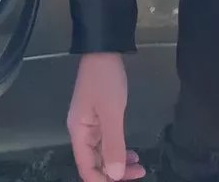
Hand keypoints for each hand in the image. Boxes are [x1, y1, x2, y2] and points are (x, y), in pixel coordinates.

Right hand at [67, 53, 145, 181]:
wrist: (103, 50)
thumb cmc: (105, 80)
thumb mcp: (111, 112)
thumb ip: (113, 144)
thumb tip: (114, 175)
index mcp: (79, 132)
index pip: (86, 168)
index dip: (103, 181)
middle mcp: (81, 131)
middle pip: (95, 163)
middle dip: (115, 173)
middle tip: (139, 174)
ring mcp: (90, 124)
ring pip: (103, 154)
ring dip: (119, 163)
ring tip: (140, 166)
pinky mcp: (100, 117)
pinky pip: (107, 142)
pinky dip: (119, 150)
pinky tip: (132, 153)